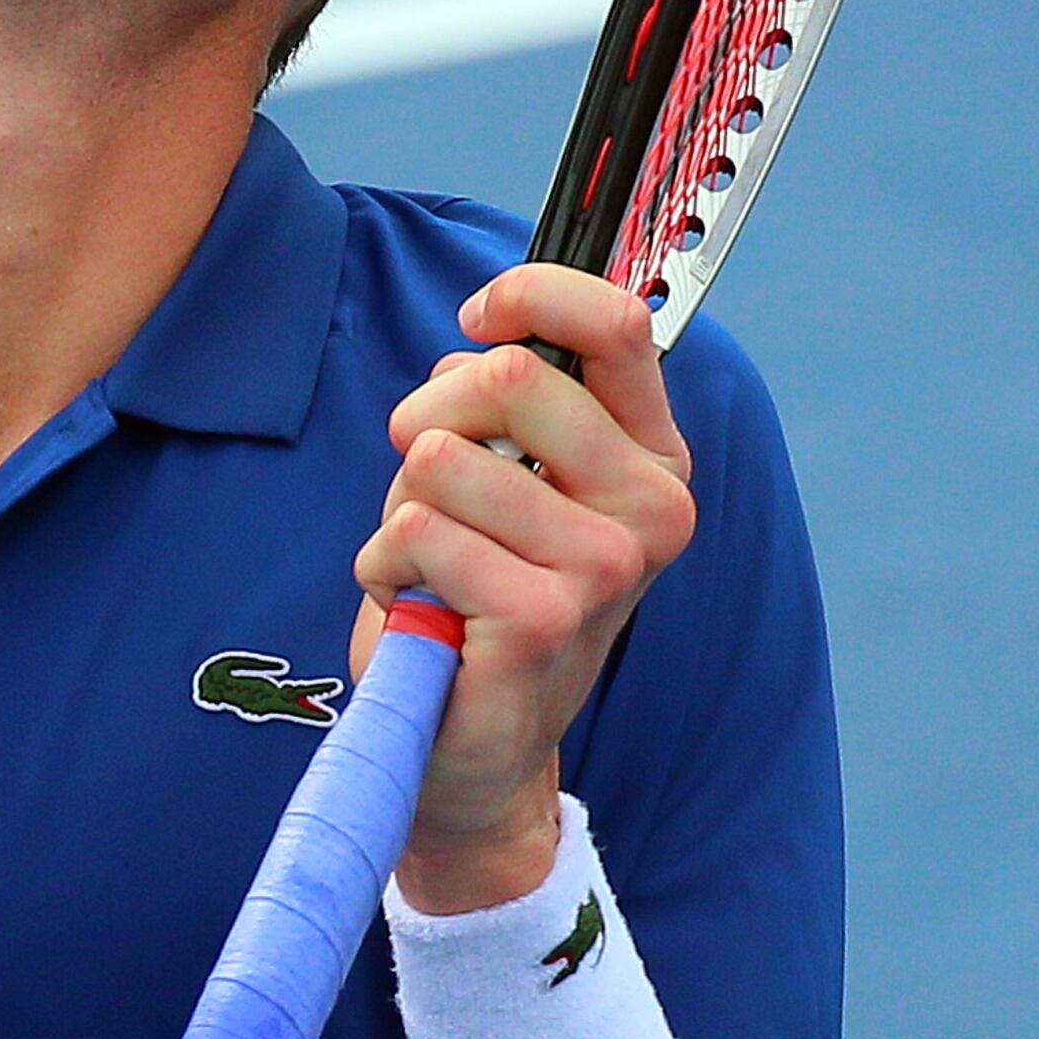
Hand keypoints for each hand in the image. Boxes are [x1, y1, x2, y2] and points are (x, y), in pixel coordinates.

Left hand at [351, 266, 695, 913]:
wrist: (472, 742)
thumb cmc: (481, 592)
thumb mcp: (510, 481)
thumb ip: (510, 402)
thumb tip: (482, 342)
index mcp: (653, 459)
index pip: (617, 324)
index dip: (529, 296)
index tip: (478, 321)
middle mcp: (651, 509)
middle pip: (507, 378)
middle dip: (429, 418)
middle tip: (427, 483)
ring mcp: (605, 567)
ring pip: (441, 459)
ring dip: (402, 509)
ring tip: (432, 565)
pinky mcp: (545, 618)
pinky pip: (416, 531)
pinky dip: (385, 565)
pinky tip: (420, 610)